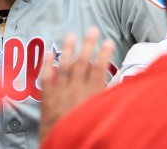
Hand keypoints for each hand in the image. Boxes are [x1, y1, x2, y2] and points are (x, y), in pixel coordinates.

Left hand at [40, 27, 114, 141]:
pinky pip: (46, 79)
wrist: (66, 147)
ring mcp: (61, 94)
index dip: (104, 55)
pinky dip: (46, 66)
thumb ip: (110, 98)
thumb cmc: (87, 132)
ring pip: (64, 67)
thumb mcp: (103, 116)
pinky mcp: (48, 100)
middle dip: (88, 45)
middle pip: (82, 63)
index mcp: (93, 96)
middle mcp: (77, 92)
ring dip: (67, 50)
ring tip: (70, 35)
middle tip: (92, 29)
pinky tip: (48, 53)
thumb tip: (120, 84)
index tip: (109, 41)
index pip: (100, 70)